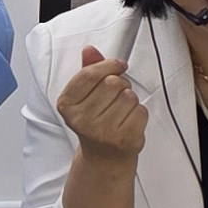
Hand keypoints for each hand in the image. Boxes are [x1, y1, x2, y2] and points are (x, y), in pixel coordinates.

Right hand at [56, 44, 148, 160]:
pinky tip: (128, 121)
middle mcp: (81, 120)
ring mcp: (102, 131)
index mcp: (66, 105)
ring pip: (129, 96)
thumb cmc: (95, 122)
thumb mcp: (84, 96)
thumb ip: (88, 71)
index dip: (109, 65)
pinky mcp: (124, 139)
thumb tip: (89, 50)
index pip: (90, 74)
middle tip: (116, 96)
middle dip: (120, 84)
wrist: (104, 157)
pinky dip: (139, 113)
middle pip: (113, 82)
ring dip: (130, 99)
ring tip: (121, 110)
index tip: (118, 65)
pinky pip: (141, 110)